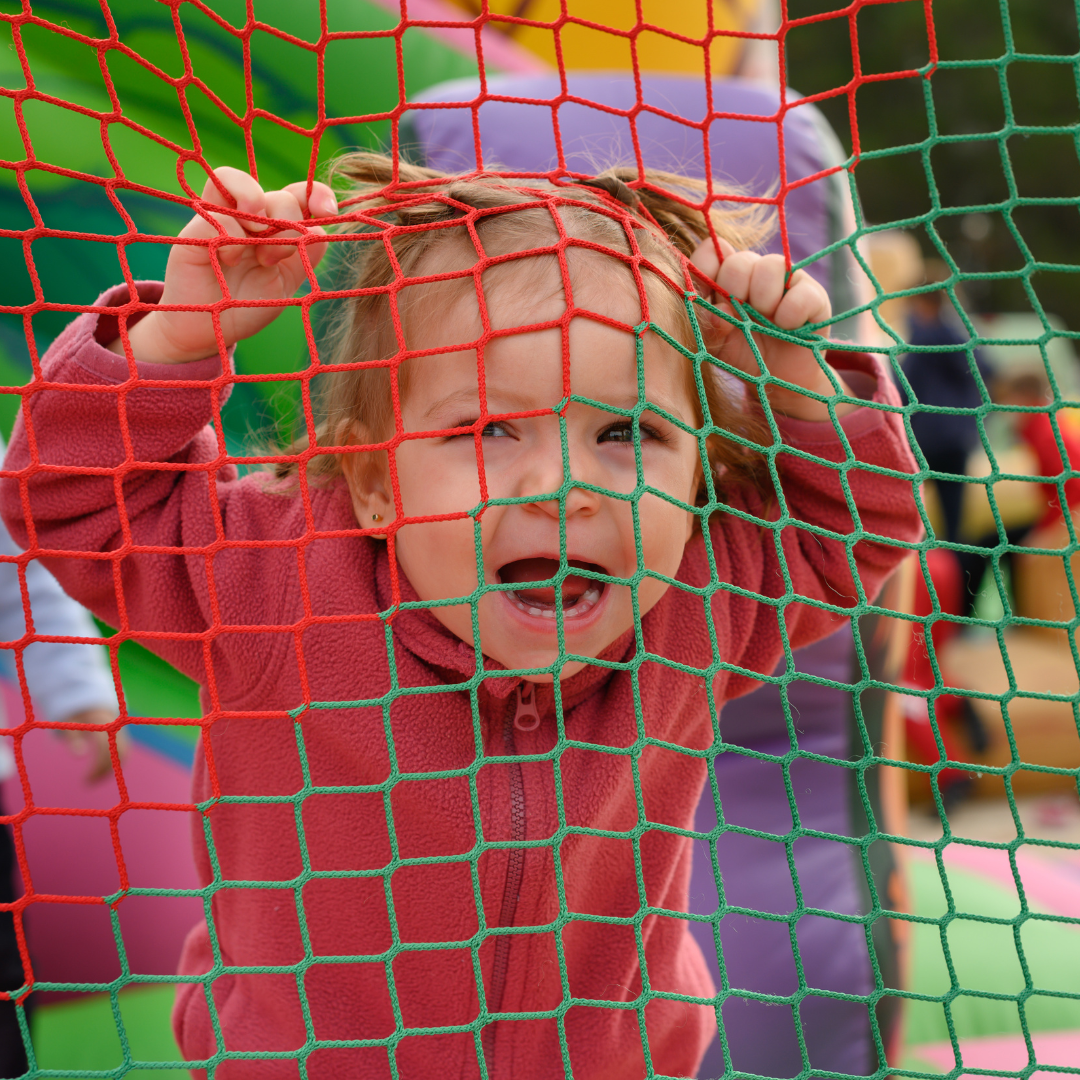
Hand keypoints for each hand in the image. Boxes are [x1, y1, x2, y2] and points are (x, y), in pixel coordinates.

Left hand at [57, 707, 125, 783]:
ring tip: (92, 779)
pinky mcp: (122, 736)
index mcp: (103, 725)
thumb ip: (73, 739)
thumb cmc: (76, 714)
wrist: (89, 702)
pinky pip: (122, 752)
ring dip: (110, 769)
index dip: (97, 767)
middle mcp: (116, 729)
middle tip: (88, 782)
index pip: (105, 750)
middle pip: (118, 754)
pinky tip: (99, 771)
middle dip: (105, 770)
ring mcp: (121, 732)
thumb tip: (79, 756)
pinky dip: (113, 764)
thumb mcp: (70, 725)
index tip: (85, 780)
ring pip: (123, 755)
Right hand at [110, 168, 336, 364]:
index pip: (299, 195)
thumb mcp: (286, 283)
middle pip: (279, 195)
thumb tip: (319, 227)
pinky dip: (233, 237)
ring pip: (241, 183)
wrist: (209, 330)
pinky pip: (219, 215)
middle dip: (287, 223)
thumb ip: (306, 256)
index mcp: (275, 228)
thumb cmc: (247, 305)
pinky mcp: (196, 230)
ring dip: (258, 211)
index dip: (316, 194)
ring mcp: (221, 219)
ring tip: (256, 250)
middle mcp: (250, 218)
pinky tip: (230, 260)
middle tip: (274, 259)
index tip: (326, 211)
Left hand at [690, 238, 856, 420]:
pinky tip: (786, 327)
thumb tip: (718, 311)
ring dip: (763, 300)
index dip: (705, 268)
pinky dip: (789, 314)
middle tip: (740, 317)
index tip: (708, 297)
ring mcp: (785, 280)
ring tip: (766, 322)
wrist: (777, 381)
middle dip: (734, 292)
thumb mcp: (716, 343)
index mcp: (724, 278)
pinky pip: (800, 292)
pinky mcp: (813, 295)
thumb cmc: (742, 354)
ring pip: (771, 266)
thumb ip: (708, 324)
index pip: (710, 253)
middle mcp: (753, 272)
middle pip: (739, 261)